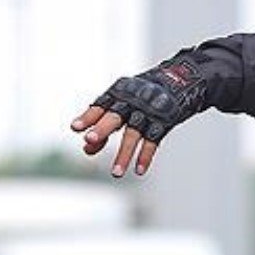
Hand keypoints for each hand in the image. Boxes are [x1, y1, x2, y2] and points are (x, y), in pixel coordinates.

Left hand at [70, 59, 208, 177]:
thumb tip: (86, 148)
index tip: (75, 127)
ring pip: (134, 134)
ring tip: (116, 173)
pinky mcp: (163, 122)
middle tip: (90, 139)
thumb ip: (102, 125)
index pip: (100, 105)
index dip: (88, 116)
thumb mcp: (121, 103)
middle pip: (115, 116)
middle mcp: (132, 101)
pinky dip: (146, 156)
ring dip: (124, 154)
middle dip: (102, 128)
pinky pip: (153, 141)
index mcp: (118, 93)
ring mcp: (148, 112)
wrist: (180, 80)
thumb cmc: (141, 95)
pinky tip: (139, 170)